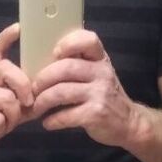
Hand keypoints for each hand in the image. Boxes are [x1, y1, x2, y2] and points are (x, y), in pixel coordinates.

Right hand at [0, 23, 33, 156]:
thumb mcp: (10, 108)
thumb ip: (25, 99)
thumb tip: (46, 93)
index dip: (7, 37)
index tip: (19, 27)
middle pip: (5, 68)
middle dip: (22, 84)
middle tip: (28, 101)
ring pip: (5, 97)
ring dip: (12, 115)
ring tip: (4, 122)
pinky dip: (0, 127)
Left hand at [32, 29, 137, 147]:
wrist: (128, 122)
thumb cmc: (103, 92)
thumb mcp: (97, 72)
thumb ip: (78, 62)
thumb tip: (41, 59)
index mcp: (100, 58)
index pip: (88, 40)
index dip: (68, 43)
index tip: (54, 52)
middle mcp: (102, 72)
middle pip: (66, 68)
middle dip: (44, 78)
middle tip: (33, 87)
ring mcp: (100, 93)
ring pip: (62, 91)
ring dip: (43, 100)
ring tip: (36, 107)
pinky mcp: (96, 114)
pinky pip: (67, 115)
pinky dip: (53, 119)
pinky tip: (47, 122)